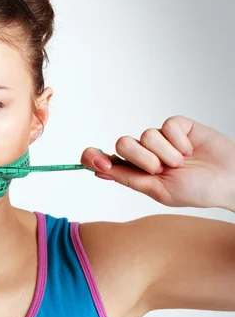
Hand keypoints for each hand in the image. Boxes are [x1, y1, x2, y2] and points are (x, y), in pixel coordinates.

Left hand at [81, 115, 234, 208]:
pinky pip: (166, 126)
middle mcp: (143, 153)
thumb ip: (129, 178)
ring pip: (146, 135)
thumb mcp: (159, 190)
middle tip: (162, 169)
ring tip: (182, 162)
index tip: (97, 160)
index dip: (94, 156)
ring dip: (166, 153)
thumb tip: (99, 171)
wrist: (230, 181)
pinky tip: (190, 149)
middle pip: (122, 143)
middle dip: (142, 159)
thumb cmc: (197, 190)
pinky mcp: (177, 126)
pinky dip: (179, 141)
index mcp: (134, 170)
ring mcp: (160, 138)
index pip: (103, 158)